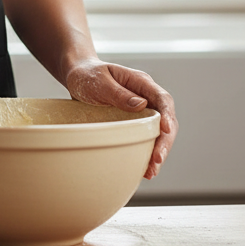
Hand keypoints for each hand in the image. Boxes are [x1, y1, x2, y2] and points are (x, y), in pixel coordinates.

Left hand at [65, 58, 177, 179]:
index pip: (162, 98)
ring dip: (157, 151)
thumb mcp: (99, 81)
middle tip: (157, 160)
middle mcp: (145, 96)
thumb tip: (141, 104)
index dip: (167, 115)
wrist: (77, 76)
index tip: (165, 130)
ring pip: (158, 132)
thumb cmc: (87, 74)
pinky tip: (145, 167)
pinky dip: (147, 152)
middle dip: (164, 141)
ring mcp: (141, 110)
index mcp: (140, 82)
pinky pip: (146, 137)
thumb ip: (119, 93)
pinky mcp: (134, 122)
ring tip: (151, 171)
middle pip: (165, 120)